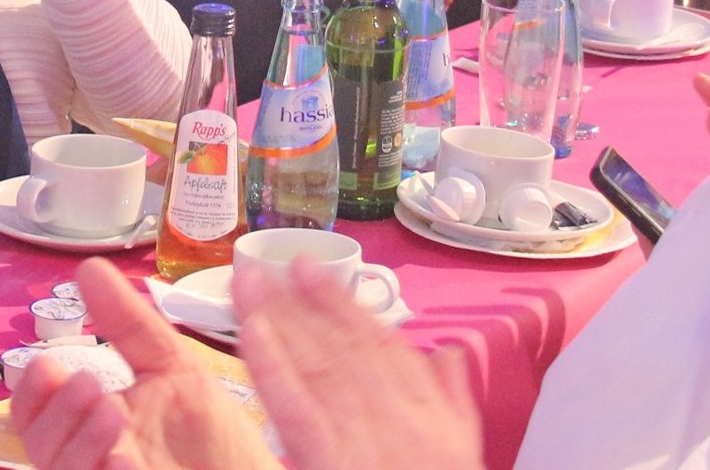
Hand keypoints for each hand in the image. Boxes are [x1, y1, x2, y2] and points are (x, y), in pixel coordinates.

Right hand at [13, 258, 284, 469]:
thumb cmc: (213, 435)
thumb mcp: (172, 368)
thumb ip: (128, 325)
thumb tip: (88, 268)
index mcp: (92, 426)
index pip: (36, 416)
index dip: (32, 394)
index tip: (47, 363)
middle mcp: (92, 459)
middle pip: (41, 446)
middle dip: (57, 414)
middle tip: (89, 383)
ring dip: (80, 444)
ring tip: (114, 412)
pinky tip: (126, 459)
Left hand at [235, 259, 487, 469]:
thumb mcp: (460, 452)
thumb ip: (454, 402)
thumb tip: (448, 353)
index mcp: (432, 416)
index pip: (382, 347)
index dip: (345, 305)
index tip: (314, 271)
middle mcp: (402, 418)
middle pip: (346, 347)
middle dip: (305, 300)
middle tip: (271, 260)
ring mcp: (366, 439)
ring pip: (318, 364)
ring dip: (280, 316)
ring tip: (249, 279)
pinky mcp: (330, 461)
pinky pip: (295, 405)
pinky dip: (272, 362)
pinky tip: (250, 329)